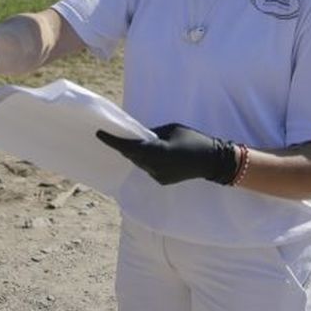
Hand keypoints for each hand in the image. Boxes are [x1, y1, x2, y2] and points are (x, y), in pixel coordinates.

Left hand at [96, 123, 238, 185]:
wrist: (211, 161)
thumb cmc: (193, 139)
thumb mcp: (171, 129)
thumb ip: (153, 133)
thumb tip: (141, 135)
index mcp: (155, 151)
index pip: (128, 147)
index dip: (112, 141)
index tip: (99, 134)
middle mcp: (153, 166)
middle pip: (132, 155)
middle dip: (126, 145)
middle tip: (118, 134)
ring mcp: (157, 176)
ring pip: (140, 162)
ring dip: (138, 153)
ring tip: (142, 142)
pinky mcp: (162, 181)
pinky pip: (149, 168)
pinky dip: (148, 160)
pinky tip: (156, 153)